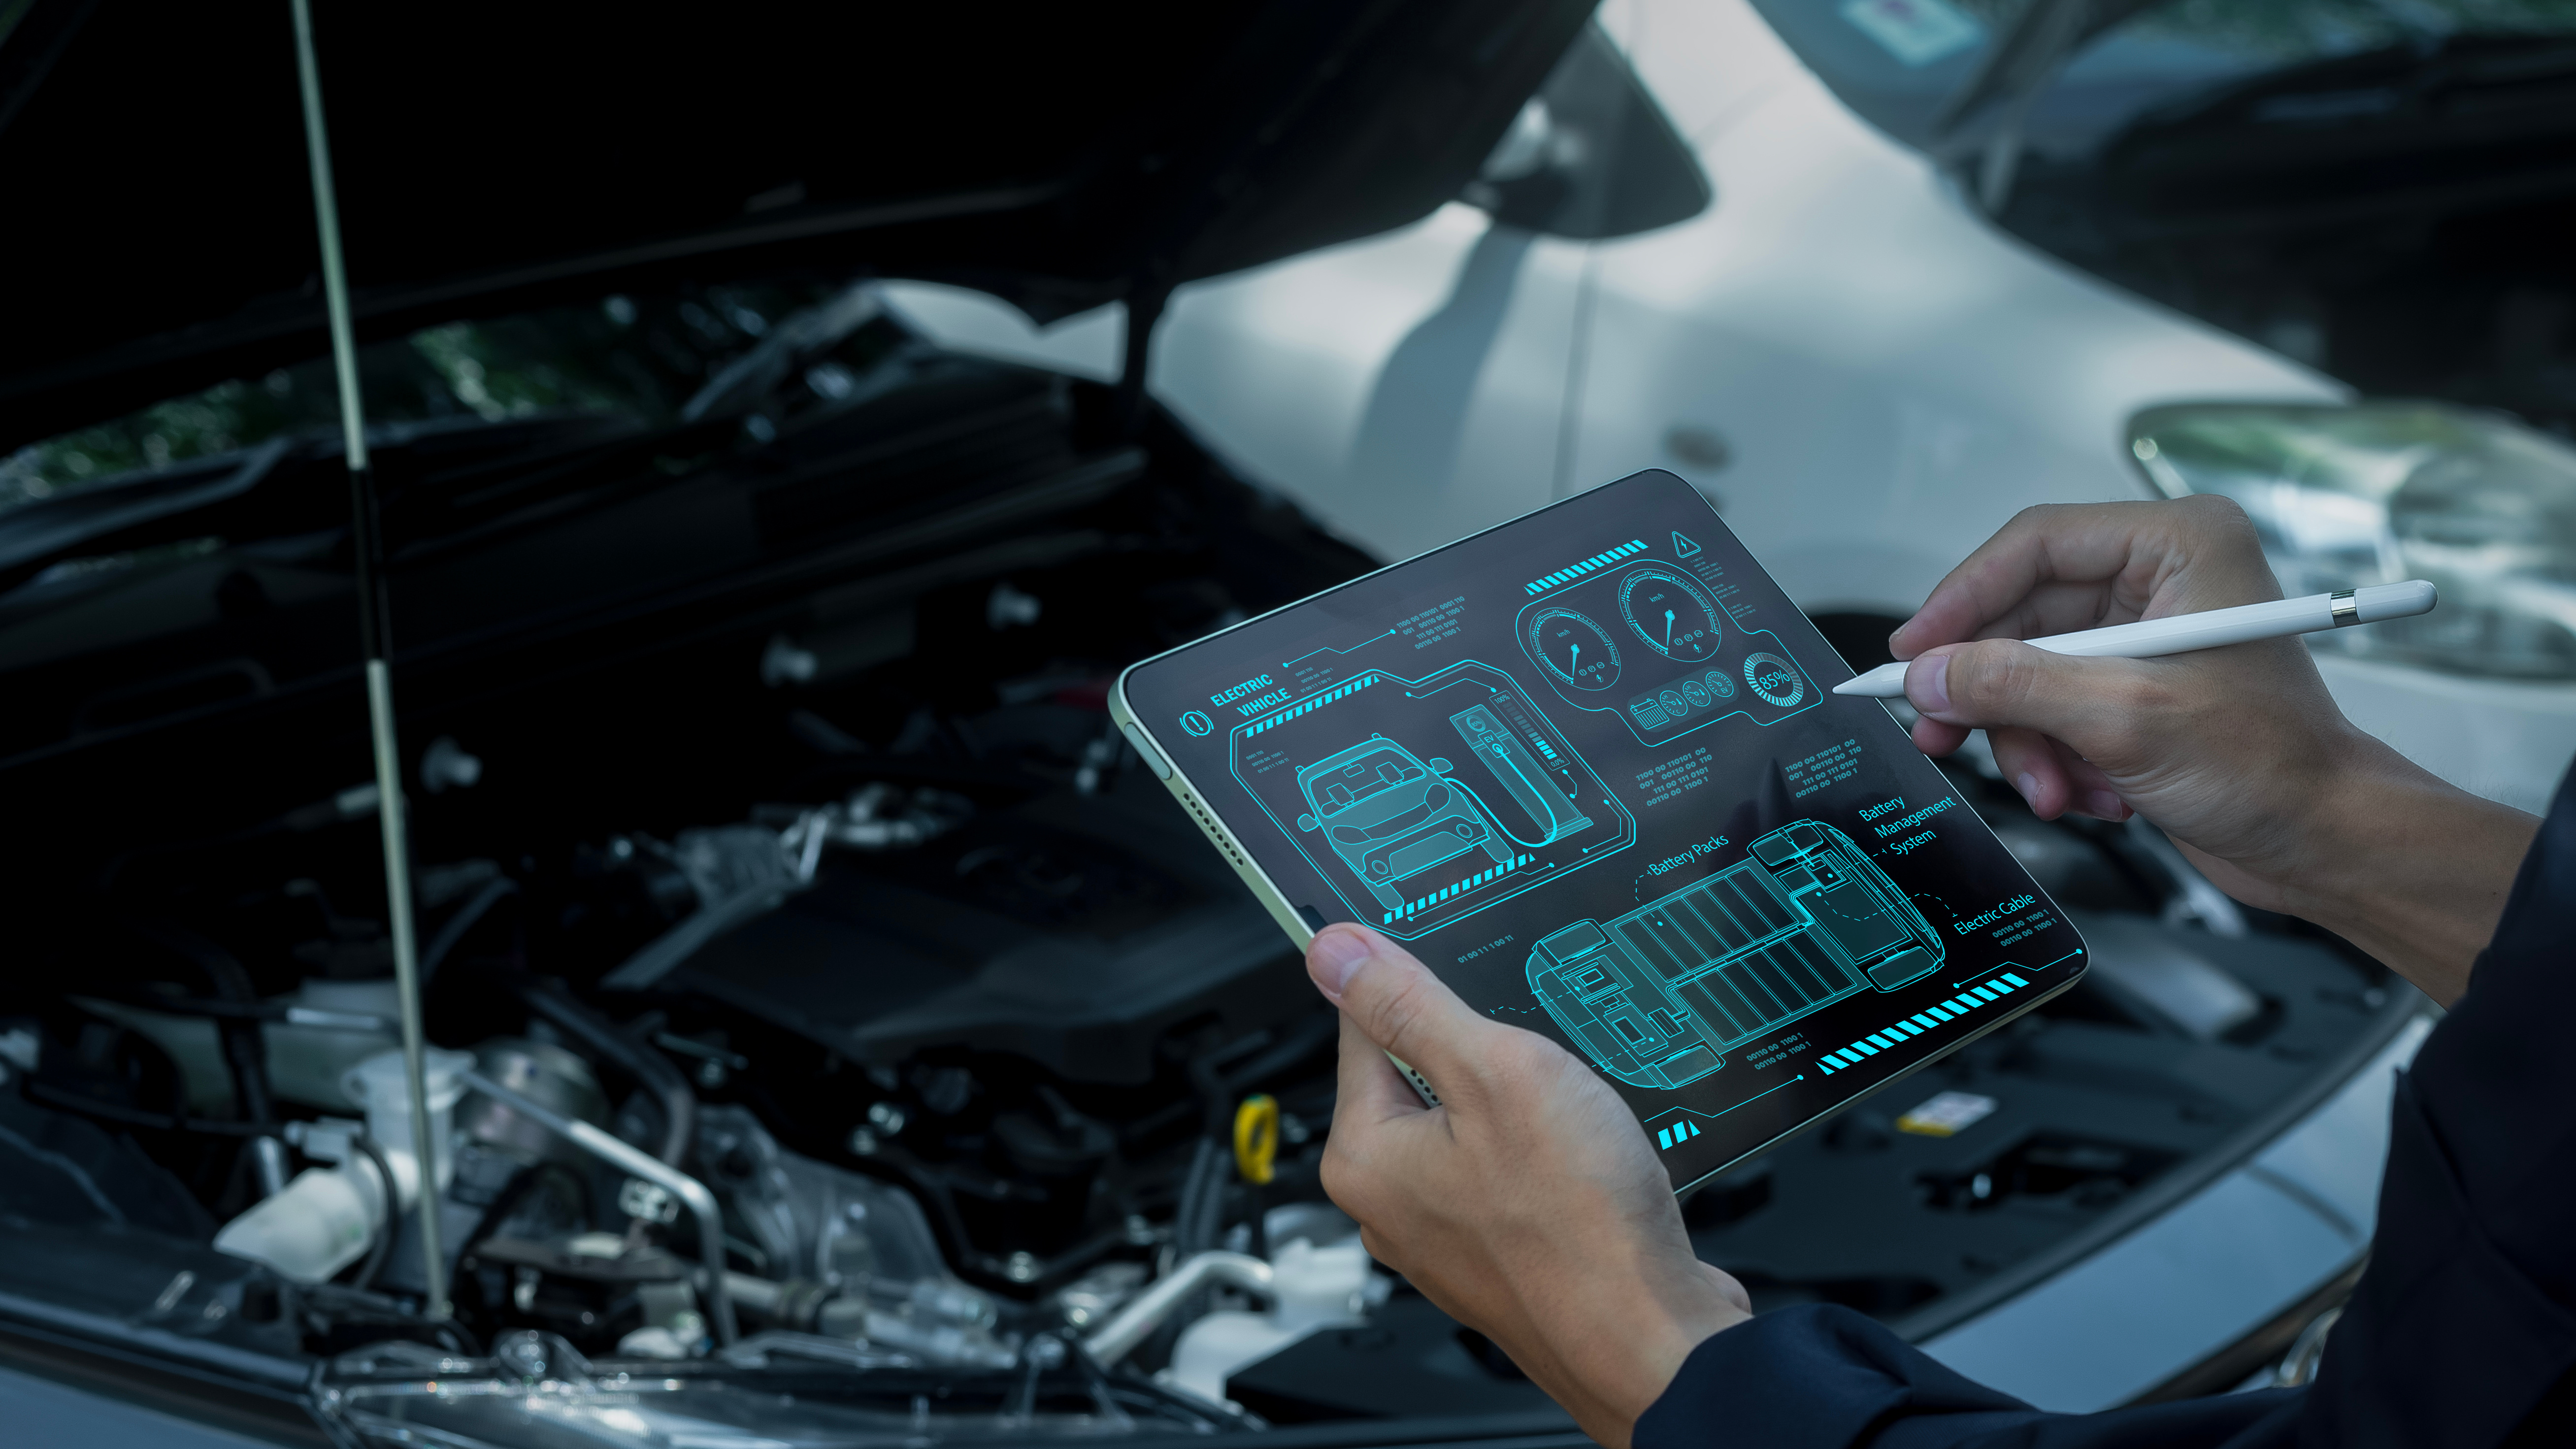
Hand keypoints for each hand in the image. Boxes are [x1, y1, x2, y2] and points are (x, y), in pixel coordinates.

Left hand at [1306, 923, 1747, 1446]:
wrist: (1654, 1343)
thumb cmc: (1578, 1228)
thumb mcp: (1495, 1073)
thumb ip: (1409, 1005)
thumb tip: (1334, 952)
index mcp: (1364, 1155)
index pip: (1364, 1026)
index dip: (1420, 982)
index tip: (1465, 964)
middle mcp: (1391, 1203)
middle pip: (1422, 1076)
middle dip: (1485, 1050)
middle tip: (1540, 1055)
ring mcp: (1447, 1235)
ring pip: (1478, 1124)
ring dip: (1526, 1102)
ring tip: (1574, 1109)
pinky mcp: (1502, 1254)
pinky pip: (1515, 1171)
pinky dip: (1551, 1151)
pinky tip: (1593, 1154)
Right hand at [1890, 496, 2533, 1000]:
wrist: (2325, 844)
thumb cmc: (2272, 768)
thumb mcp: (2125, 719)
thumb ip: (2016, 687)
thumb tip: (1929, 675)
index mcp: (2177, 547)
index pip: (2034, 546)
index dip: (1962, 599)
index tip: (1914, 654)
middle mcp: (2160, 580)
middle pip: (2023, 615)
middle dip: (1993, 691)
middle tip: (1943, 733)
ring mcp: (2145, 637)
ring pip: (2029, 671)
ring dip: (2028, 740)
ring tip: (2054, 790)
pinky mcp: (2134, 690)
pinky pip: (2053, 710)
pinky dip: (2056, 758)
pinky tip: (2093, 794)